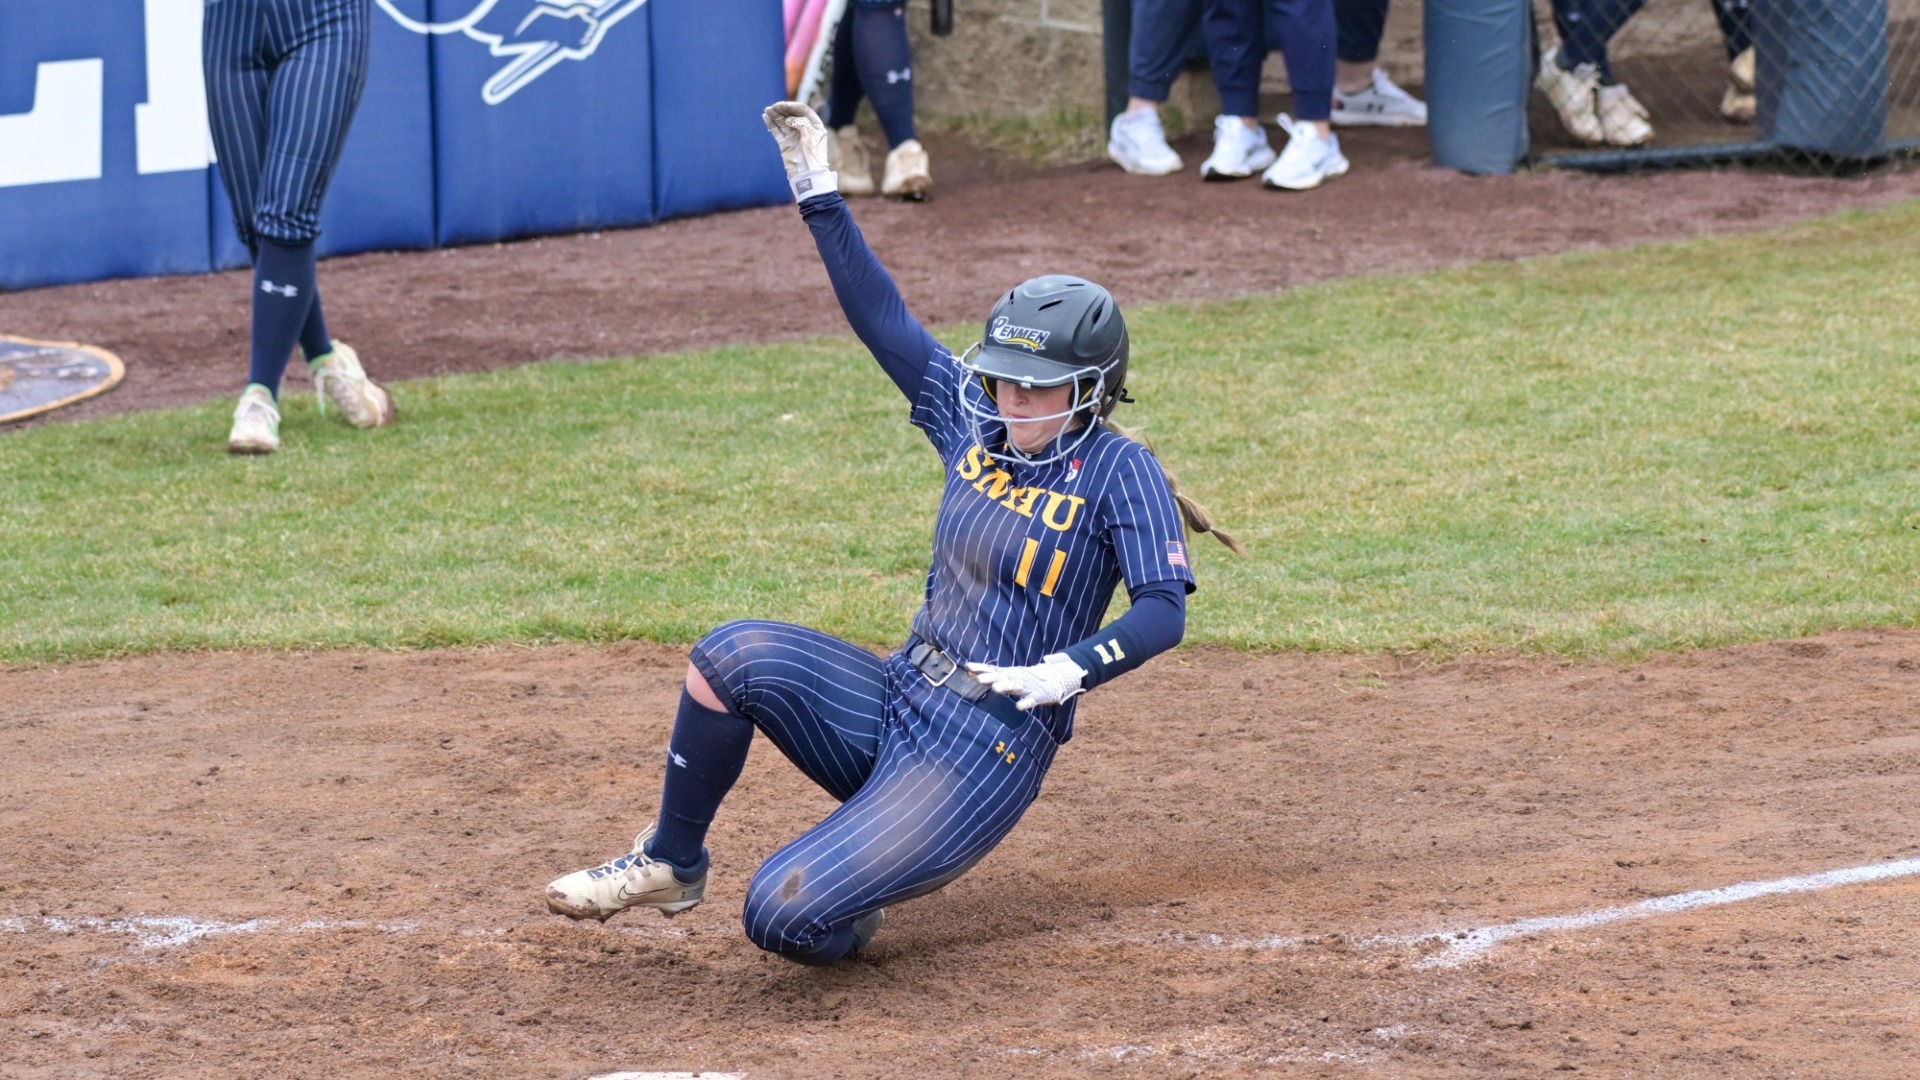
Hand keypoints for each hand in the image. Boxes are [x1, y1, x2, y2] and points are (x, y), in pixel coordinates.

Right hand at [762, 101, 836, 200]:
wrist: (807, 175)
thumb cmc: (812, 155)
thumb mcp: (810, 135)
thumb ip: (800, 123)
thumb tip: (788, 119)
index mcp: (815, 126)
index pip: (803, 111)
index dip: (793, 106)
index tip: (783, 105)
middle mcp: (805, 130)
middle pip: (792, 115)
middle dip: (782, 110)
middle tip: (773, 107)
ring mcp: (794, 137)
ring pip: (783, 122)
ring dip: (775, 115)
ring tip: (767, 110)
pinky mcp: (785, 144)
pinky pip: (777, 131)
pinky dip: (771, 124)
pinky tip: (765, 117)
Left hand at [965, 653, 1088, 710]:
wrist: (1052, 680)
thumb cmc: (1023, 679)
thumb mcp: (1006, 674)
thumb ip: (989, 673)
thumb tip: (968, 671)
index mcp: (1008, 674)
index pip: (992, 670)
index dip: (981, 669)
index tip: (968, 667)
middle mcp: (1015, 679)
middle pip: (1001, 677)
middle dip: (990, 677)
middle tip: (979, 679)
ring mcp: (1026, 687)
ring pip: (1014, 687)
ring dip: (1005, 687)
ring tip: (996, 688)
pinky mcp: (1037, 696)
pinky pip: (1031, 700)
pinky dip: (1025, 703)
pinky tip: (1019, 707)